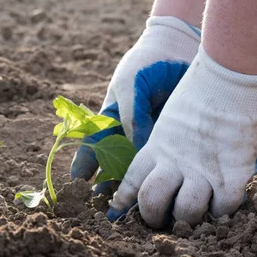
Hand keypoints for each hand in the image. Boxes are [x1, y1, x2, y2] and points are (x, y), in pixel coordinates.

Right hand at [70, 16, 200, 193]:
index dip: (85, 163)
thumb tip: (137, 149)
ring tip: (128, 207)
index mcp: (113, 116)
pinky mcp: (173, 138)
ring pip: (139, 166)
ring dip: (133, 186)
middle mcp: (131, 130)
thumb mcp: (132, 86)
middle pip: (115, 162)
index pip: (95, 144)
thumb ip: (132, 117)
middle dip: (108, 183)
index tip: (77, 183)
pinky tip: (158, 191)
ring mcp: (153, 135)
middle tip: (103, 206)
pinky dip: (158, 176)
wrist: (179, 49)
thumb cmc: (148, 64)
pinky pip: (163, 160)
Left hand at [107, 46, 256, 227]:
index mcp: (158, 145)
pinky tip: (225, 203)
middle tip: (164, 220)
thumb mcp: (173, 111)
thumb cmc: (204, 84)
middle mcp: (176, 162)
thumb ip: (165, 137)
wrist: (233, 72)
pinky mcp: (233, 174)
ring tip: (199, 214)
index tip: (118, 211)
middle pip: (152, 204)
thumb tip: (153, 152)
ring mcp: (204, 170)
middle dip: (154, 218)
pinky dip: (225, 210)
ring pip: (187, 212)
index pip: (133, 180)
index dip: (125, 201)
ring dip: (191, 219)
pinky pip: (225, 207)